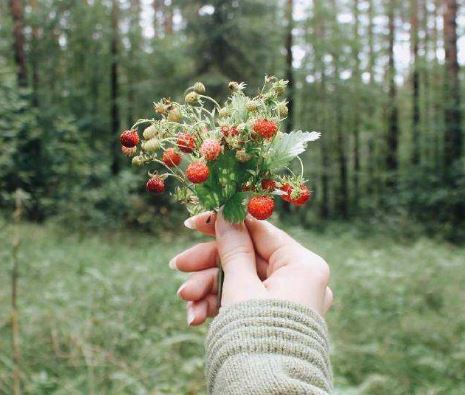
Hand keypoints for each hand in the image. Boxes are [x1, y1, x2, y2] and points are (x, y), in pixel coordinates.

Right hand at [169, 211, 332, 325]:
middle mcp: (298, 279)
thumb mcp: (241, 287)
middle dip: (208, 265)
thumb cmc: (258, 336)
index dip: (226, 224)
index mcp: (302, 265)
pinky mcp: (271, 316)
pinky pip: (242, 300)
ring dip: (208, 289)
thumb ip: (233, 248)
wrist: (268, 394)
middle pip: (245, 257)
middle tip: (177, 265)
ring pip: (239, 280)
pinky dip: (218, 306)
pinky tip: (195, 318)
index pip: (260, 232)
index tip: (195, 221)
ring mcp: (284, 299)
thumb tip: (226, 214)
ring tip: (186, 302)